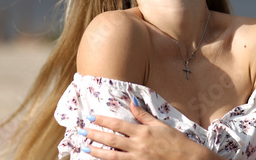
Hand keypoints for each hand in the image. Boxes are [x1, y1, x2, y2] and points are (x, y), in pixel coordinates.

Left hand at [78, 97, 222, 159]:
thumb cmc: (176, 142)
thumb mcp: (161, 125)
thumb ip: (143, 115)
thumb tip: (131, 101)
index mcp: (142, 132)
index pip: (118, 124)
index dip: (102, 120)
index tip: (90, 117)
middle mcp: (138, 146)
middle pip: (111, 140)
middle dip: (94, 135)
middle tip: (80, 131)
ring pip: (111, 156)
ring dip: (96, 152)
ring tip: (84, 148)